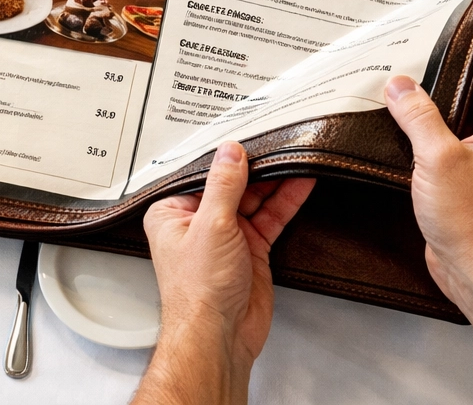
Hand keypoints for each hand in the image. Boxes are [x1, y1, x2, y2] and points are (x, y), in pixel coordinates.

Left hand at [133, 142, 314, 404]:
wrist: (219, 336)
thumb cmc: (198, 291)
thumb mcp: (211, 225)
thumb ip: (224, 185)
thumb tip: (230, 151)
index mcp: (172, 212)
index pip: (202, 174)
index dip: (226, 156)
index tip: (248, 136)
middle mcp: (197, 223)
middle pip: (231, 184)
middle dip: (256, 167)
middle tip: (280, 143)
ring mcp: (225, 237)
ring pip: (253, 199)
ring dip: (275, 181)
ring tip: (296, 156)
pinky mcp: (249, 251)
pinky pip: (269, 219)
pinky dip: (285, 202)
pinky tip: (300, 184)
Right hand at [384, 61, 472, 307]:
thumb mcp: (438, 158)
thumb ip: (418, 115)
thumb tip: (402, 87)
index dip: (446, 65)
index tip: (415, 62)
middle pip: (468, 96)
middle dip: (432, 96)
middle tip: (400, 91)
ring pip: (458, 124)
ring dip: (429, 125)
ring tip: (400, 121)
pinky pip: (454, 150)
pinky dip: (432, 148)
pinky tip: (408, 151)